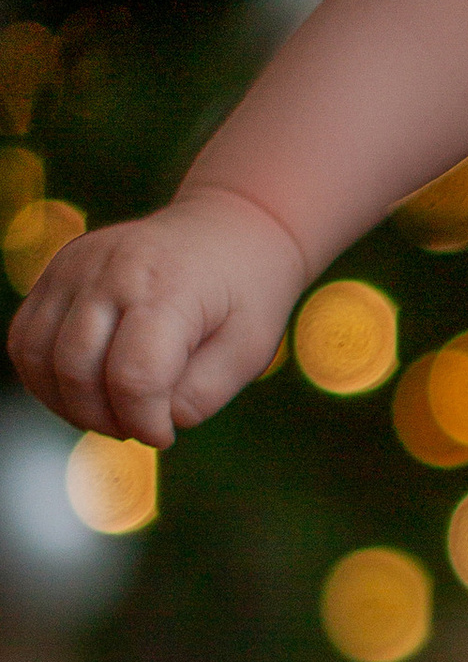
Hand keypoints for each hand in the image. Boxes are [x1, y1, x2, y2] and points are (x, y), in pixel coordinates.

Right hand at [7, 186, 305, 448]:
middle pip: (75, 368)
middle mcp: (111, 269)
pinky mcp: (57, 270)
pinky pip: (25, 337)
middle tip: (137, 428)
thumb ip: (199, 395)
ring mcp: (75, 265)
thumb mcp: (248, 351)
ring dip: (66, 404)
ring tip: (111, 412)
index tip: (164, 434)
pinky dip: (44, 377)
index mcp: (168, 287)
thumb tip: (147, 420)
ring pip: (36, 356)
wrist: (228, 228)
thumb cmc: (245, 295)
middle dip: (103, 419)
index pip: (133, 376)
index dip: (143, 423)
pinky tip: (84, 390)